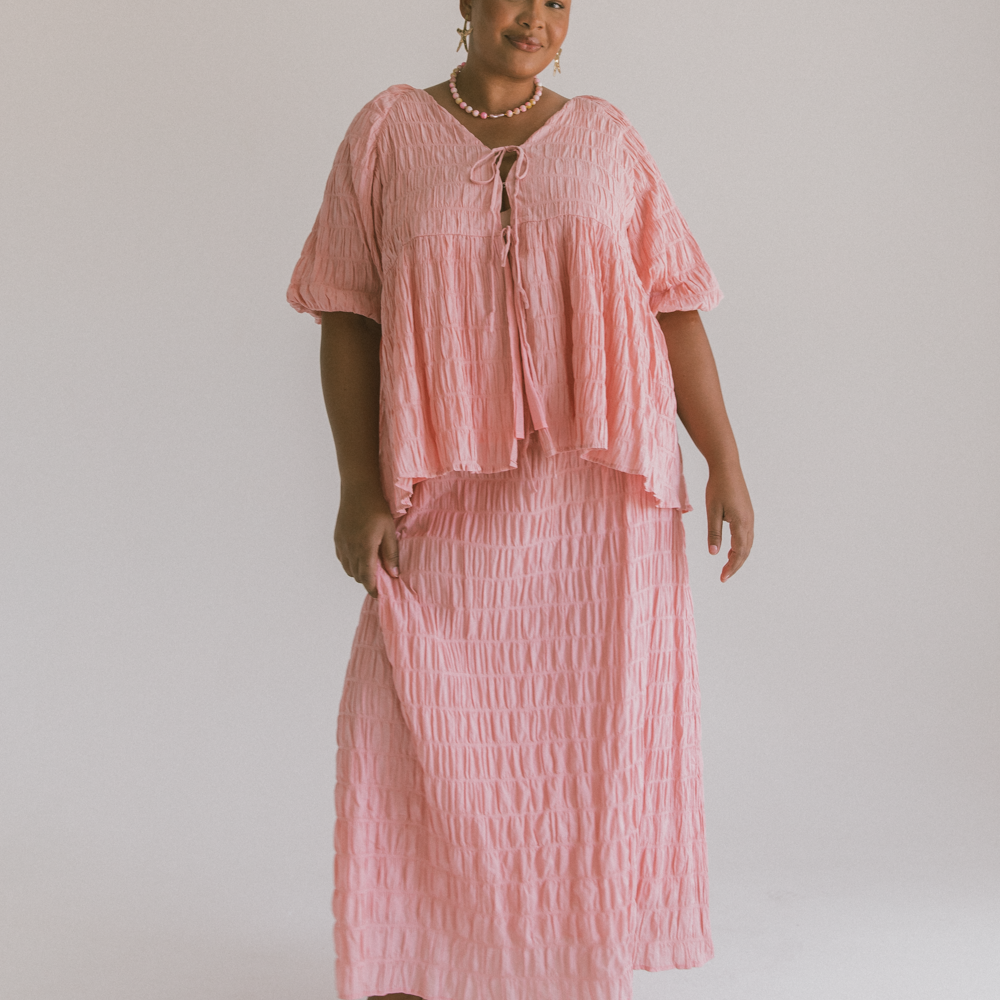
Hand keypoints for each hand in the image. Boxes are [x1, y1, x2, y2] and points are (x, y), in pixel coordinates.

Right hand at [333, 486, 399, 597]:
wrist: (358, 489)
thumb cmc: (377, 508)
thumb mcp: (389, 531)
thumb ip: (391, 554)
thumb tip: (394, 575)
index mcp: (365, 548)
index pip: (367, 578)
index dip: (373, 589)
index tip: (380, 595)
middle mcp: (350, 549)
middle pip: (357, 576)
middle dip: (368, 581)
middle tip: (380, 581)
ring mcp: (342, 544)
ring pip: (349, 569)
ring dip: (359, 573)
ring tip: (371, 569)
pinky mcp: (337, 538)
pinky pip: (342, 559)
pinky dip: (351, 564)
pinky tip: (360, 558)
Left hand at [706, 465, 753, 581]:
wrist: (727, 467)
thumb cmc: (717, 487)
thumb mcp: (712, 511)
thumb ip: (714, 533)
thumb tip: (714, 553)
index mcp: (741, 523)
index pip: (739, 552)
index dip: (731, 567)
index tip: (723, 578)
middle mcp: (749, 522)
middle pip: (746, 550)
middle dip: (735, 565)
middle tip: (724, 576)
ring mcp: (750, 517)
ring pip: (748, 543)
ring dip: (739, 556)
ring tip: (727, 565)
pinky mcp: (747, 513)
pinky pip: (747, 535)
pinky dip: (741, 546)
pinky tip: (731, 548)